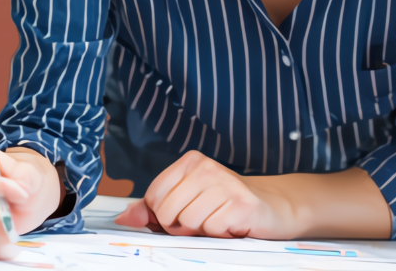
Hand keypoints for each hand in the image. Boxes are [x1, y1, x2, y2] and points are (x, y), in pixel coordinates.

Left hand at [113, 151, 292, 238]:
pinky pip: (210, 230)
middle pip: (166, 211)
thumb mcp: (186, 202)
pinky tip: (231, 225)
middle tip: (203, 220)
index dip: (163, 215)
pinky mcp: (240, 203)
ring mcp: (224, 183)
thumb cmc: (225, 205)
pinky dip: (219, 235)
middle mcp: (206, 167)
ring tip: (218, 222)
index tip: (183, 213)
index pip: (153, 196)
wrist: (272, 207)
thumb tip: (123, 218)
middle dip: (180, 226)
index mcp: (190, 162)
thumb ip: (152, 210)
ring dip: (201, 232)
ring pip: (187, 223)